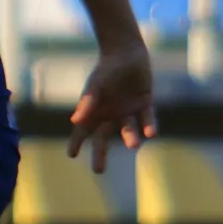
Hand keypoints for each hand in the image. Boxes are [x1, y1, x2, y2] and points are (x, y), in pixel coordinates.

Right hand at [67, 42, 155, 173]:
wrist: (128, 53)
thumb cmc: (107, 68)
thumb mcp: (96, 85)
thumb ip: (88, 103)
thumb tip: (75, 121)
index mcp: (95, 109)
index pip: (83, 130)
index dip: (77, 142)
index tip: (71, 154)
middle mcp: (110, 113)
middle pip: (103, 138)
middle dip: (100, 154)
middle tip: (98, 171)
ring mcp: (128, 111)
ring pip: (128, 130)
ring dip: (131, 138)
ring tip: (134, 145)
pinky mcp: (144, 105)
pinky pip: (148, 119)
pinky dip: (149, 126)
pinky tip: (150, 134)